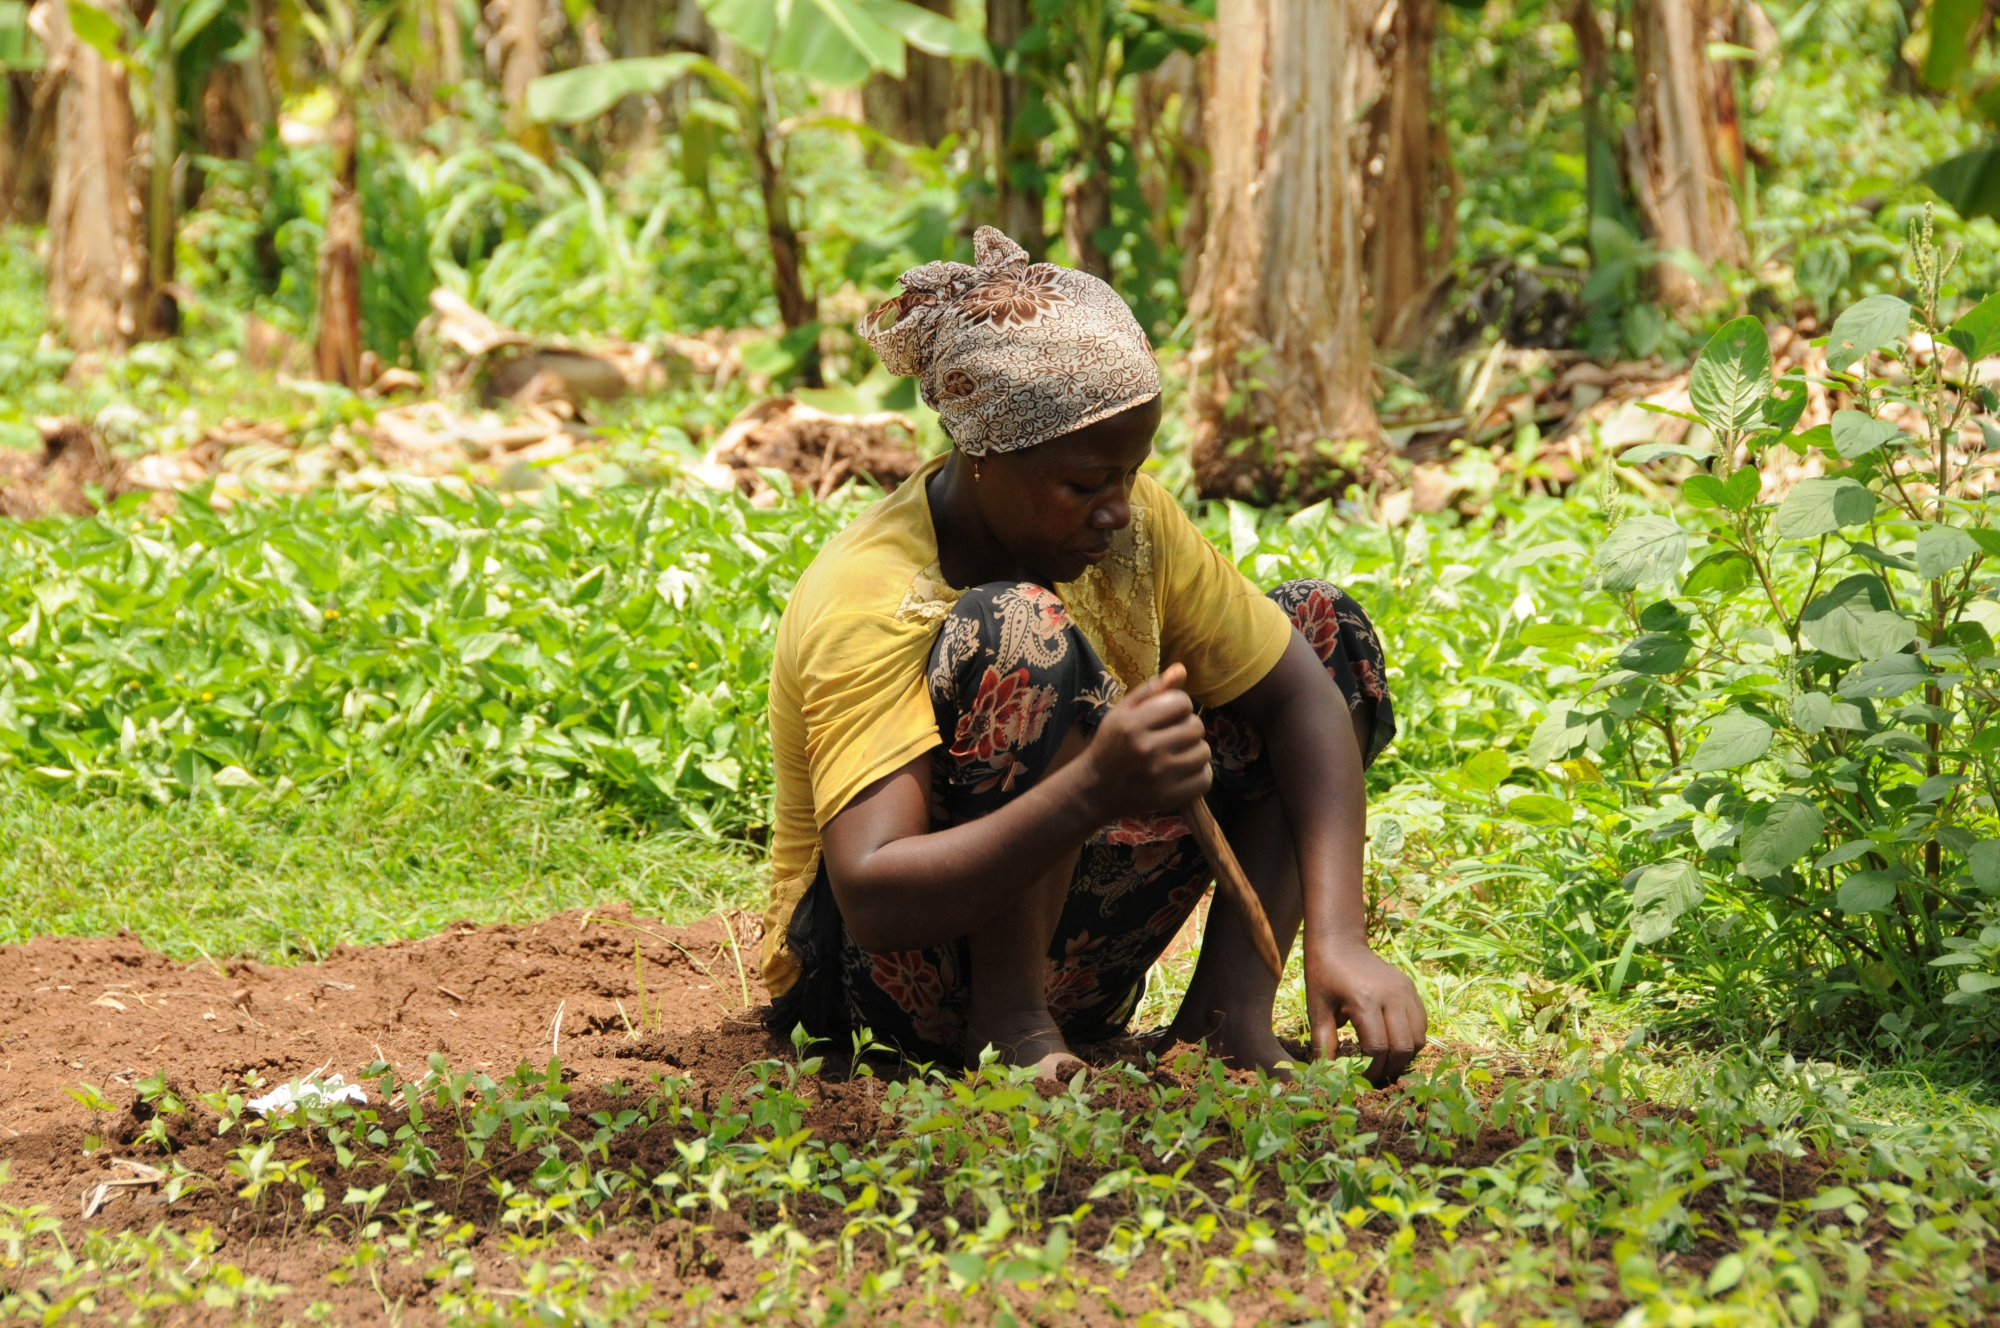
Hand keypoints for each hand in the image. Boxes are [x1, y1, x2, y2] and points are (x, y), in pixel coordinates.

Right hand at [1076, 663, 1211, 820]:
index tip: (1168, 715)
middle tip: (1172, 735)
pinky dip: (1198, 773)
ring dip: (1194, 750)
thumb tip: (1182, 669)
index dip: (1179, 705)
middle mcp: (1147, 749)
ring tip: (1177, 753)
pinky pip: (1205, 778)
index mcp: (1133, 724)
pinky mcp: (1170, 797)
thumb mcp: (1122, 712)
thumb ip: (1151, 690)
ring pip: (1204, 752)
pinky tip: (1182, 771)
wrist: (1095, 789)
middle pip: (1196, 727)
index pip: (1181, 702)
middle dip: (1187, 727)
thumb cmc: (1110, 745)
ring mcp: (1160, 776)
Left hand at [1306, 938, 1426, 1088]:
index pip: (1378, 1047)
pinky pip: (1421, 1024)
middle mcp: (1391, 995)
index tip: (1361, 1078)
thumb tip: (1327, 1073)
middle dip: (1391, 1068)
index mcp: (1365, 1000)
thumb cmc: (1324, 976)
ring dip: (1404, 1057)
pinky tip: (1394, 1046)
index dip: (1371, 1069)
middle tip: (1376, 1078)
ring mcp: (1406, 991)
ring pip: (1418, 1038)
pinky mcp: (1412, 990)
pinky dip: (1411, 1041)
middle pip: (1403, 1046)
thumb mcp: (1317, 1008)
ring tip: (1386, 1065)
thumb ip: (1324, 1041)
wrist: (1340, 943)